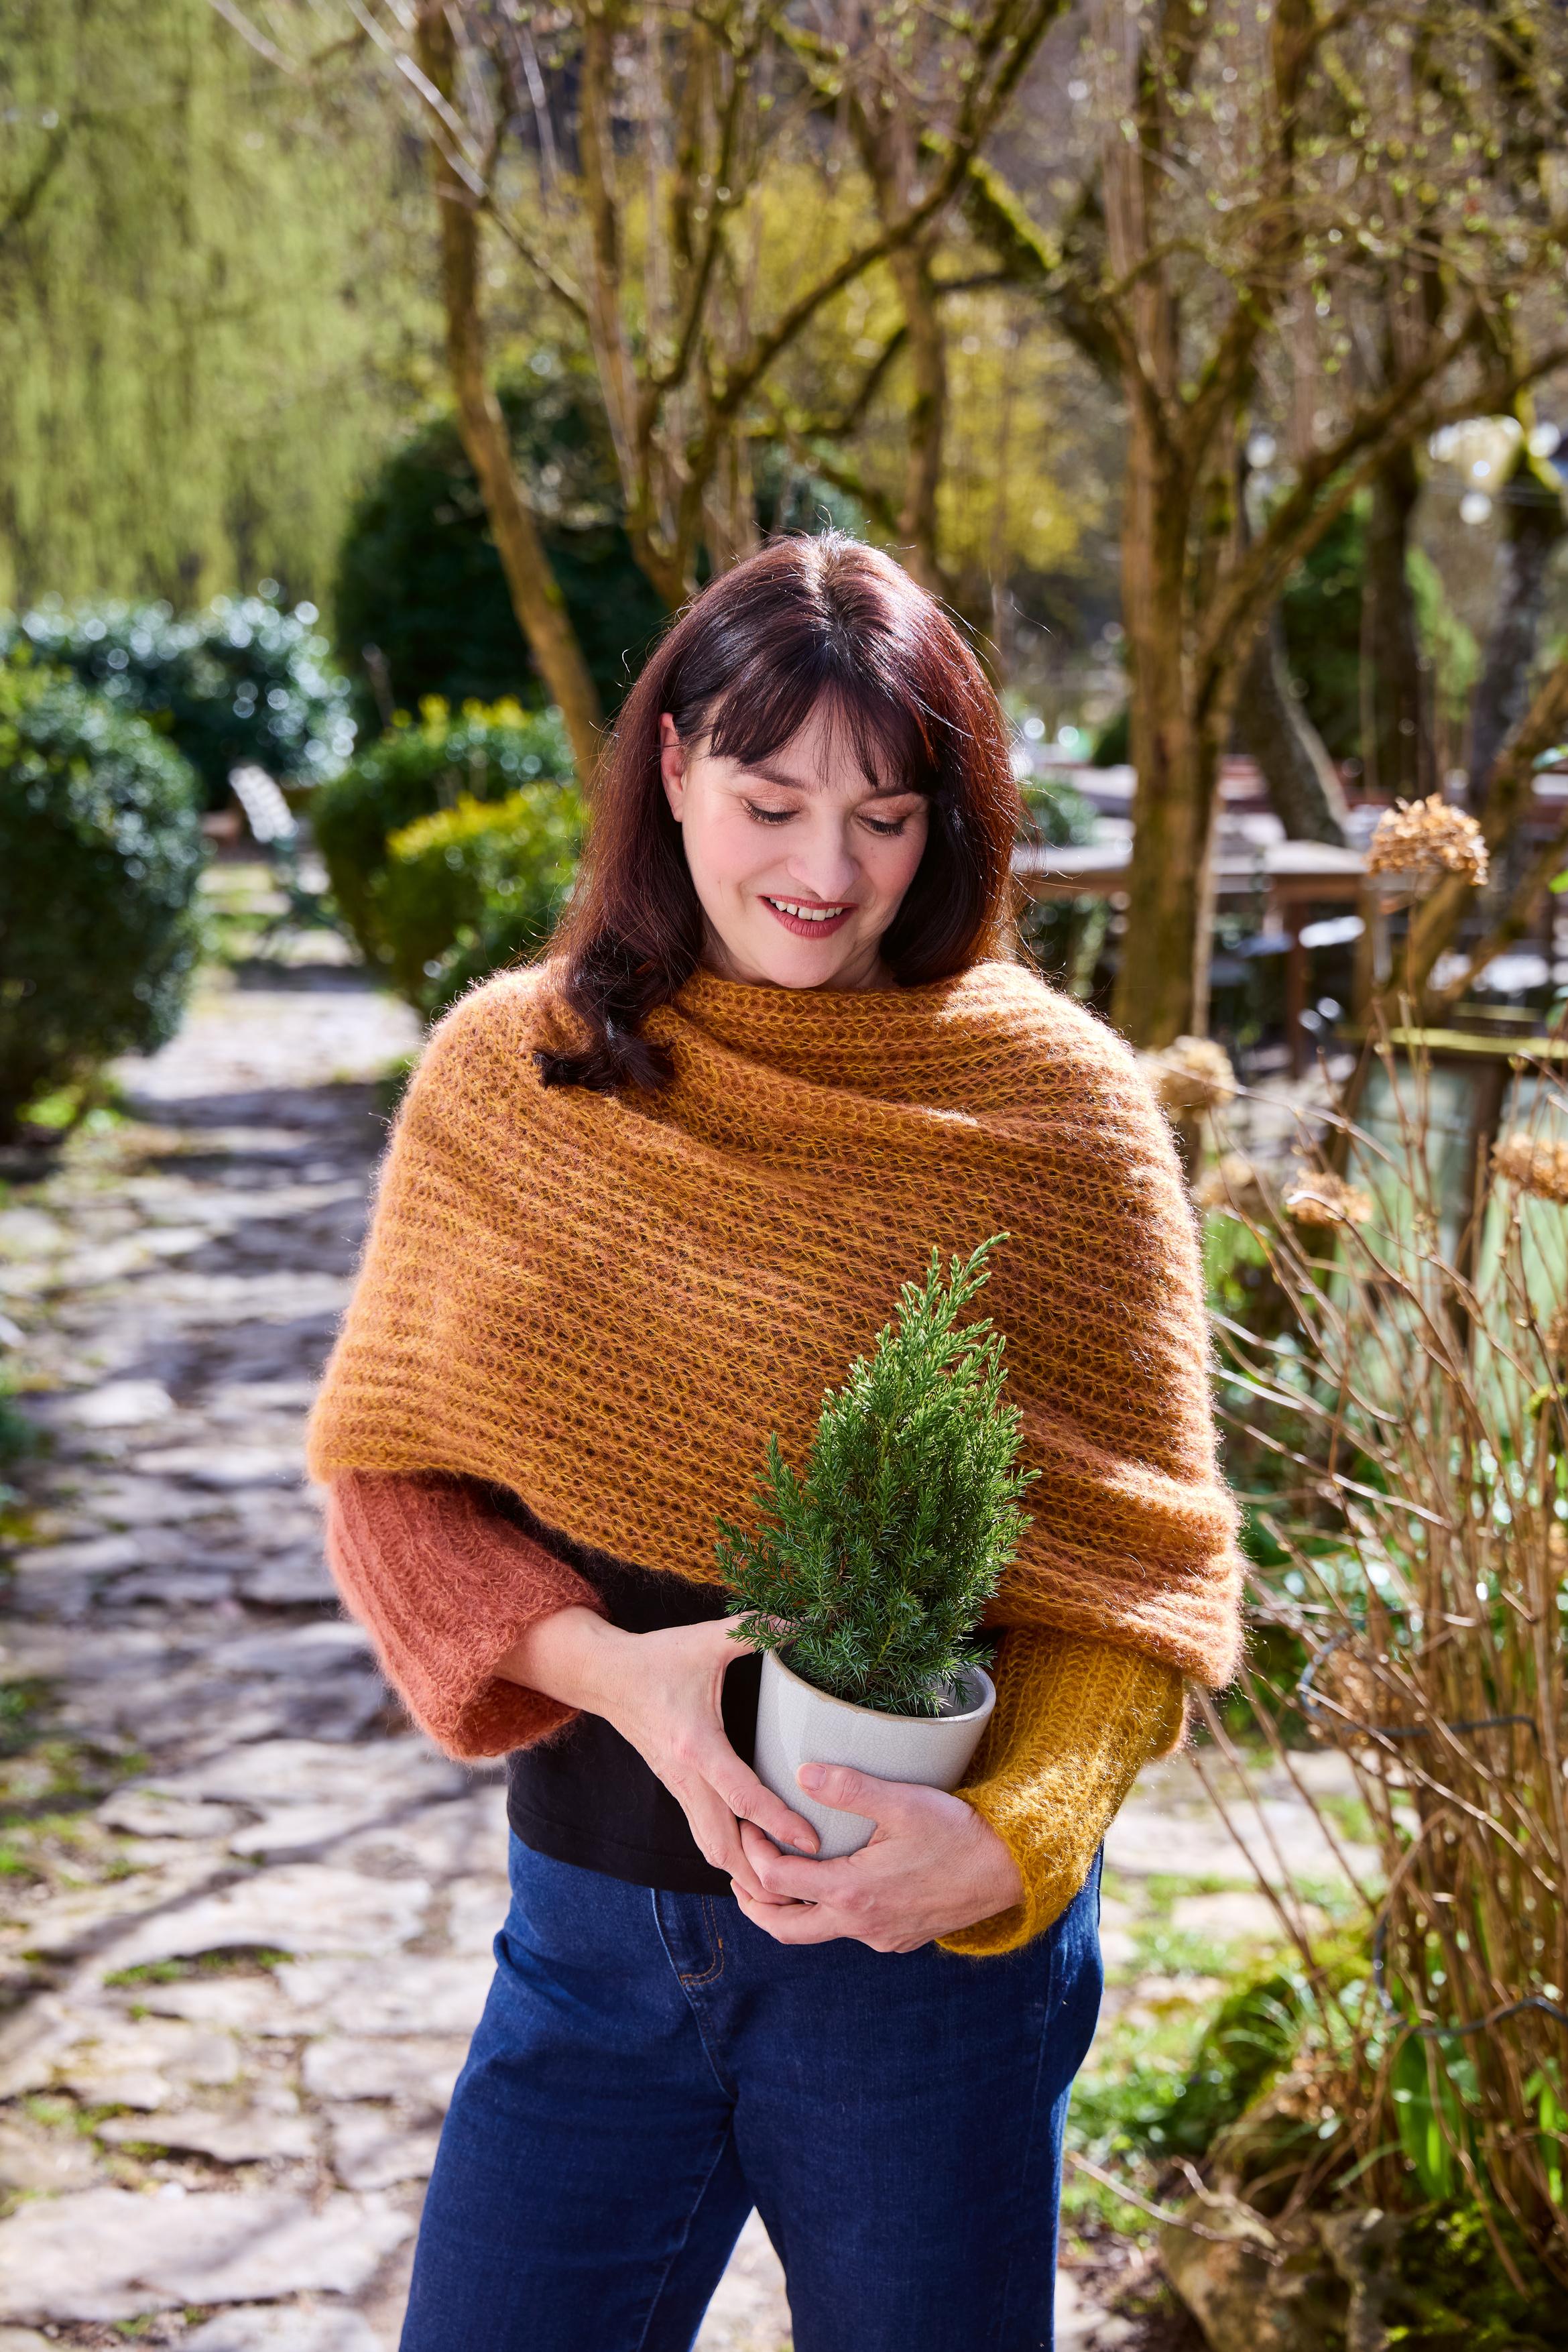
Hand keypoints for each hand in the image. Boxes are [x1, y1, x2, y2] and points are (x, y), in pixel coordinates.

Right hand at [497, 1607, 818, 1901]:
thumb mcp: (707, 1639)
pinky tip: (756, 1859)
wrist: (604, 1675)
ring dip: (743, 1872)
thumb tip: (806, 1622)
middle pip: (722, 1846)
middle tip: (802, 1891)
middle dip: (759, 1875)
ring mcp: (678, 1788)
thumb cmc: (657, 1658)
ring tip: (784, 1887)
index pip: (742, 1796)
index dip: (779, 1821)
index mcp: (697, 1745)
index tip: (812, 1840)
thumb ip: (755, 1630)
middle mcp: (685, 1777)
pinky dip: (729, 1854)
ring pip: (710, 1848)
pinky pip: (704, 1834)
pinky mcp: (676, 1789)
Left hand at [733, 1764, 1024, 1951]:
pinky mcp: (897, 1939)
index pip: (778, 1881)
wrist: (1008, 1870)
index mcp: (852, 1892)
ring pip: (816, 1933)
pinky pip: (848, 1933)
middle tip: (737, 1873)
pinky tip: (830, 1883)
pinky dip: (825, 1912)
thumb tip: (801, 1772)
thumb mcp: (902, 1801)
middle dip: (753, 1903)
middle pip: (785, 1928)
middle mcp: (860, 1925)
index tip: (746, 1827)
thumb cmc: (957, 1832)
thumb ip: (849, 1787)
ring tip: (774, 1878)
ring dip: (789, 1909)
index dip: (753, 1853)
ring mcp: (879, 1938)